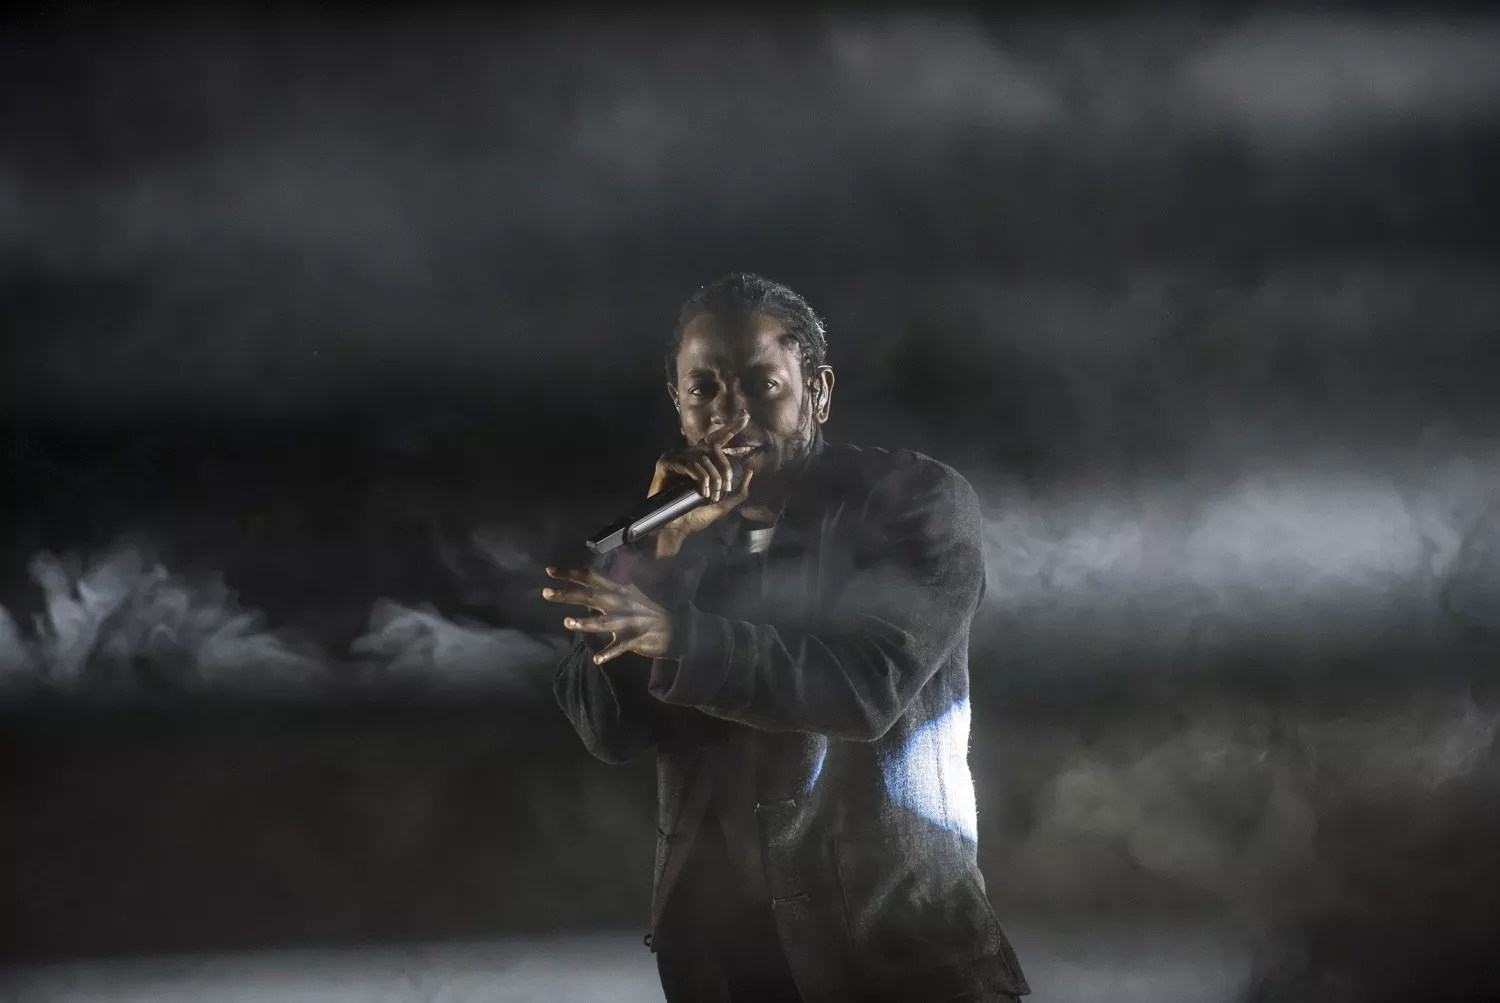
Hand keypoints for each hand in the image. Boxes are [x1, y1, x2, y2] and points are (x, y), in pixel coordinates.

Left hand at [542, 566, 671, 663]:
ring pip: (602, 622)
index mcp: (619, 590)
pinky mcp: (634, 639)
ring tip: (568, 623)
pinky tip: (597, 659)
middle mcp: (620, 603)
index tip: (549, 572)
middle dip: (568, 594)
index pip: (591, 578)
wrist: (678, 626)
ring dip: (585, 623)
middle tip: (545, 592)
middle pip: (589, 597)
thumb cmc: (654, 607)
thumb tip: (614, 557)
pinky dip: (609, 653)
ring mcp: (627, 622)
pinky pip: (619, 647)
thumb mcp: (636, 589)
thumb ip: (620, 577)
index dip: (570, 574)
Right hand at [651, 412, 756, 555]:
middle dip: (724, 469)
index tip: (746, 417)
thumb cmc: (695, 516)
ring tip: (712, 495)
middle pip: (713, 449)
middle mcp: (688, 455)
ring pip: (703, 458)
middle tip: (726, 487)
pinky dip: (699, 477)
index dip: (731, 429)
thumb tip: (750, 470)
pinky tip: (702, 490)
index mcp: (700, 461)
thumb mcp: (722, 503)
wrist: (675, 528)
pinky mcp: (665, 463)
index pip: (717, 440)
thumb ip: (738, 490)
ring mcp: (675, 457)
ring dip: (712, 478)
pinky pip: (689, 464)